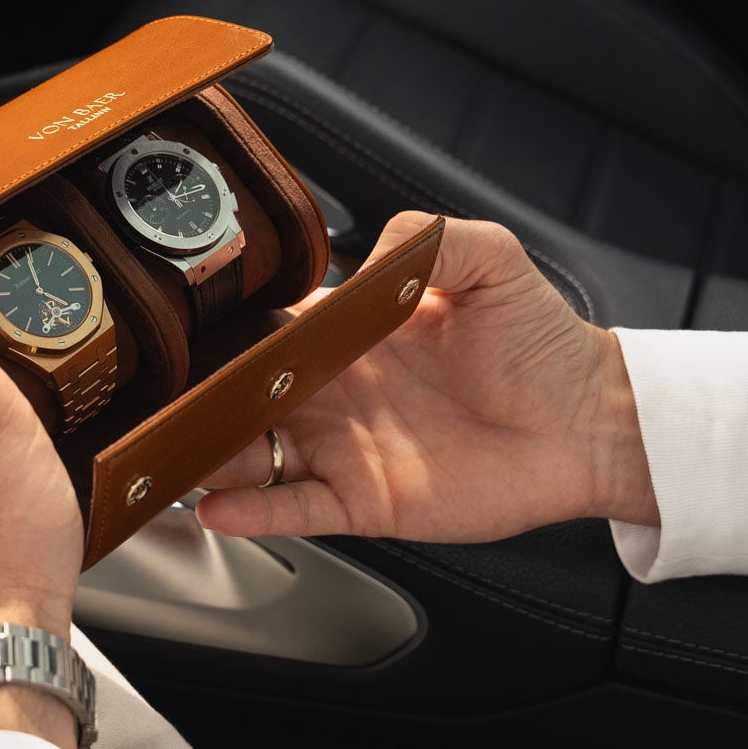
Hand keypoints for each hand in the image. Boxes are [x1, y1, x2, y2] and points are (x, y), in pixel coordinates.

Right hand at [195, 213, 654, 542]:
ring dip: (211, 457)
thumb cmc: (544, 343)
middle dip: (200, 400)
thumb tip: (377, 240)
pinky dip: (253, 512)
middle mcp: (338, 393)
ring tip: (171, 455)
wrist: (590, 421)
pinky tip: (217, 507)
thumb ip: (432, 236)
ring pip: (256, 456)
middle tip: (157, 400)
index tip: (185, 334)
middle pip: (246, 398)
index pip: (271, 331)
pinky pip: (295, 508)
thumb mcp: (492, 262)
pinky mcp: (366, 501)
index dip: (228, 334)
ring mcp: (346, 450)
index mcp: (352, 333)